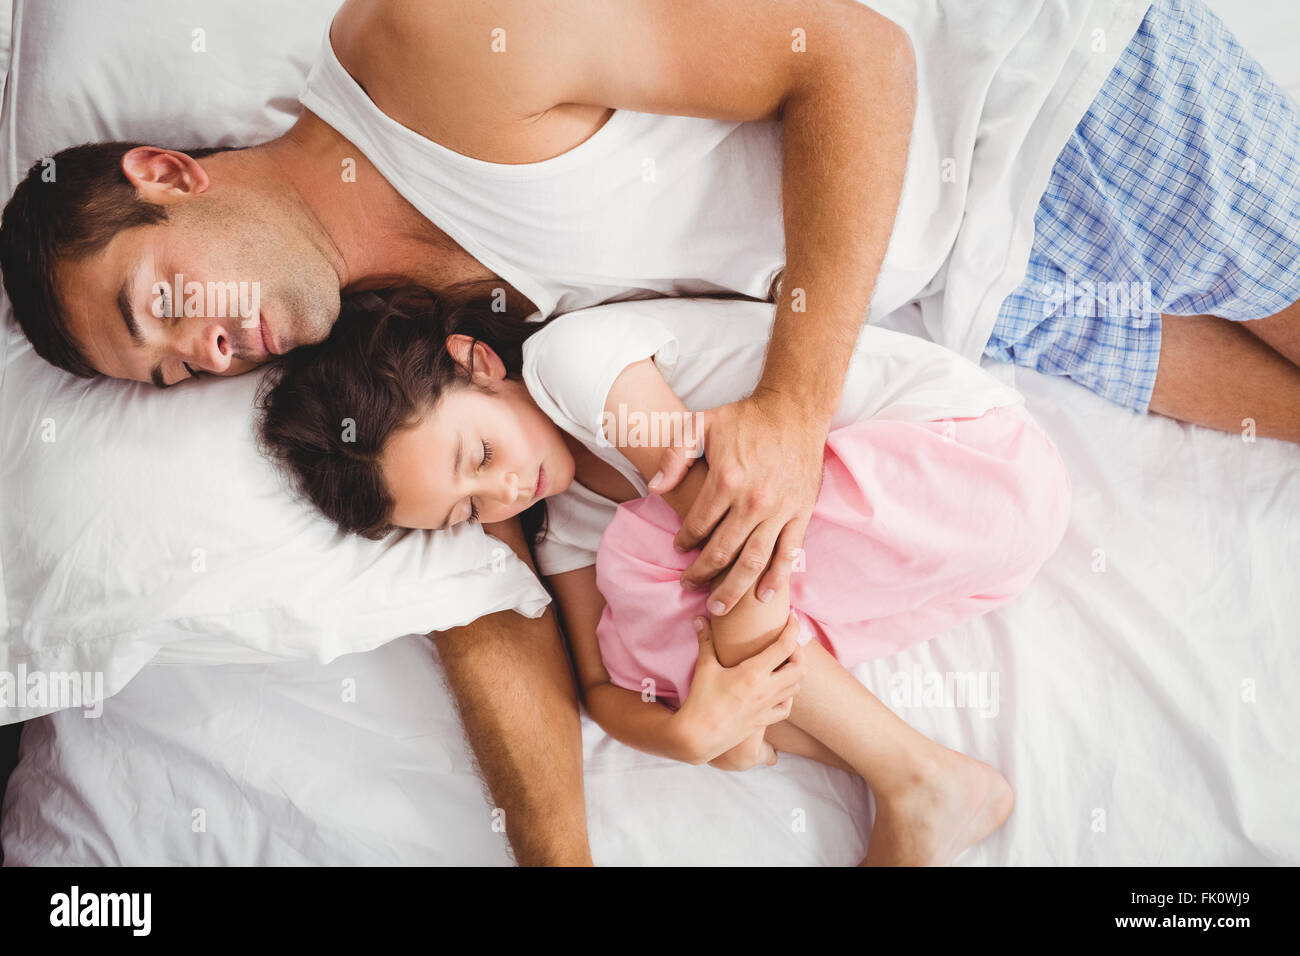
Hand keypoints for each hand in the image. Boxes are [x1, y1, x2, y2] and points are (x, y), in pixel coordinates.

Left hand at [650, 390, 825, 614]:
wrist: (795, 410)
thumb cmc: (746, 418)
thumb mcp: (701, 423)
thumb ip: (675, 455)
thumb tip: (654, 488)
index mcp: (726, 480)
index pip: (697, 525)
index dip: (684, 542)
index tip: (678, 549)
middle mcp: (753, 501)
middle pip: (721, 551)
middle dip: (701, 574)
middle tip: (688, 587)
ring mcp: (780, 510)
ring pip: (753, 561)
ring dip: (734, 589)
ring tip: (719, 608)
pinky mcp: (801, 513)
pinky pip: (789, 553)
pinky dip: (777, 578)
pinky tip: (764, 596)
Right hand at [673, 612, 803, 764]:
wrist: (698, 736)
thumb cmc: (700, 700)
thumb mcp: (704, 667)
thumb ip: (705, 639)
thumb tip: (699, 617)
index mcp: (753, 673)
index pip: (785, 647)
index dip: (793, 629)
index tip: (792, 618)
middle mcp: (766, 690)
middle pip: (799, 668)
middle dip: (798, 652)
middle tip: (787, 643)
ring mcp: (766, 707)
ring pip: (796, 687)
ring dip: (795, 672)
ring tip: (784, 663)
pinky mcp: (763, 721)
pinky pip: (786, 708)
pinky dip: (788, 696)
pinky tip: (779, 689)